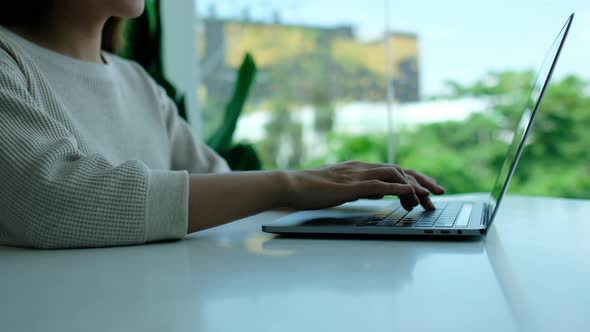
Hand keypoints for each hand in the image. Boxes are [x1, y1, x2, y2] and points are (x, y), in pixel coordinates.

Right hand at [285, 161, 444, 210]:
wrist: (291, 185)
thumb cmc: (311, 189)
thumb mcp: (342, 188)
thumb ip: (361, 188)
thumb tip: (379, 193)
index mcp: (360, 168)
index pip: (394, 170)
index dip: (415, 179)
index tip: (429, 190)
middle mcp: (362, 168)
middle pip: (400, 170)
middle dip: (422, 181)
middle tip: (440, 193)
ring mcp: (356, 175)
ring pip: (393, 175)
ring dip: (413, 187)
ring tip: (426, 200)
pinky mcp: (349, 186)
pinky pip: (377, 185)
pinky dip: (396, 189)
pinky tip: (409, 194)